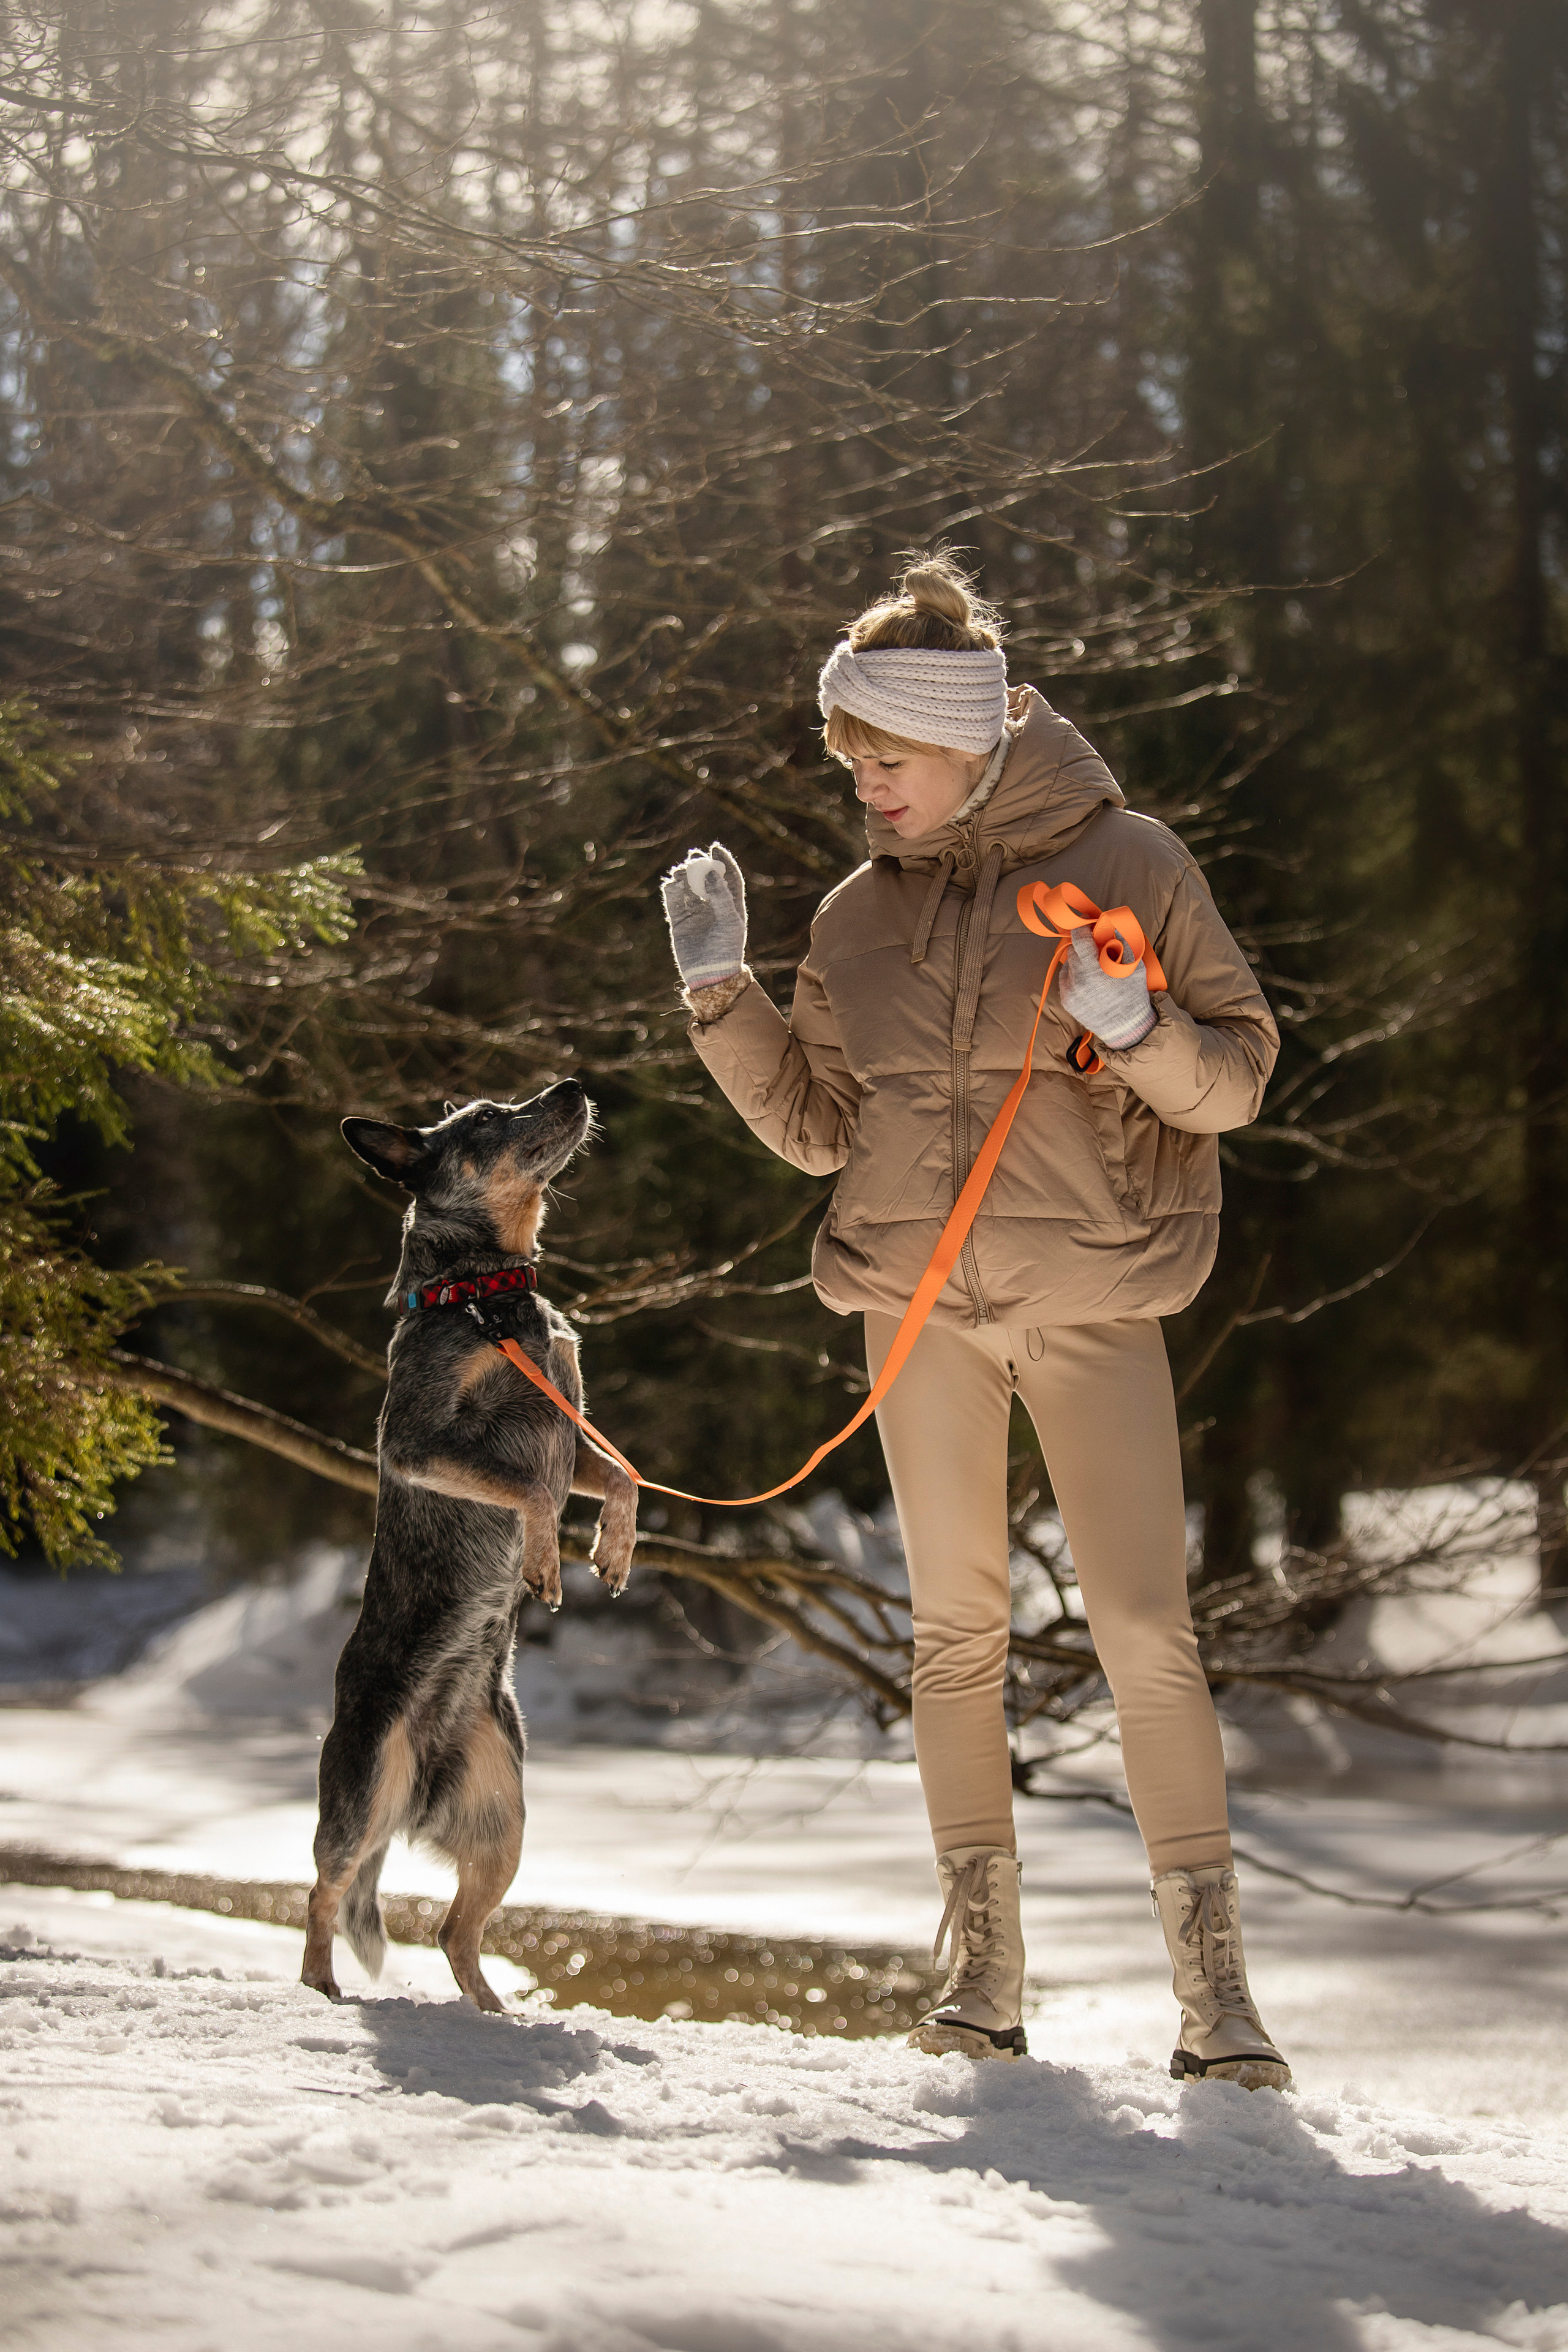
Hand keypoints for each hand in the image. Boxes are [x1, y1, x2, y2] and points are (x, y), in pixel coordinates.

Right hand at [660, 841, 747, 988]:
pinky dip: (671, 890)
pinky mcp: (679, 921)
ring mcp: (695, 913)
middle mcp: (713, 906)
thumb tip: (708, 872)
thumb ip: (720, 896)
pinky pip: (674, 901)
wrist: (710, 975)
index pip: (728, 877)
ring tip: (681, 872)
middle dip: (699, 866)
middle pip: (705, 878)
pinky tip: (670, 884)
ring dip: (684, 876)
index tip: (715, 848)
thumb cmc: (726, 950)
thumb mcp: (729, 921)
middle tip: (693, 857)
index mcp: (731, 904)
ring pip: (688, 887)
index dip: (722, 861)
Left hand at [1058, 923, 1156, 1050]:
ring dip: (1079, 961)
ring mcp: (1070, 992)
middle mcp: (1078, 981)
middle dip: (1083, 946)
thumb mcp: (1134, 967)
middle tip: (1095, 947)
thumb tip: (1111, 925)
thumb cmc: (1132, 995)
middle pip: (1073, 951)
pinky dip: (1074, 974)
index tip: (1087, 925)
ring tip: (1094, 967)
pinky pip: (1065, 978)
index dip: (1082, 929)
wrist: (1125, 1028)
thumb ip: (1123, 944)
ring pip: (1068, 964)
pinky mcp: (1066, 1001)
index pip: (1079, 940)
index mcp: (1095, 971)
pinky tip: (1087, 979)